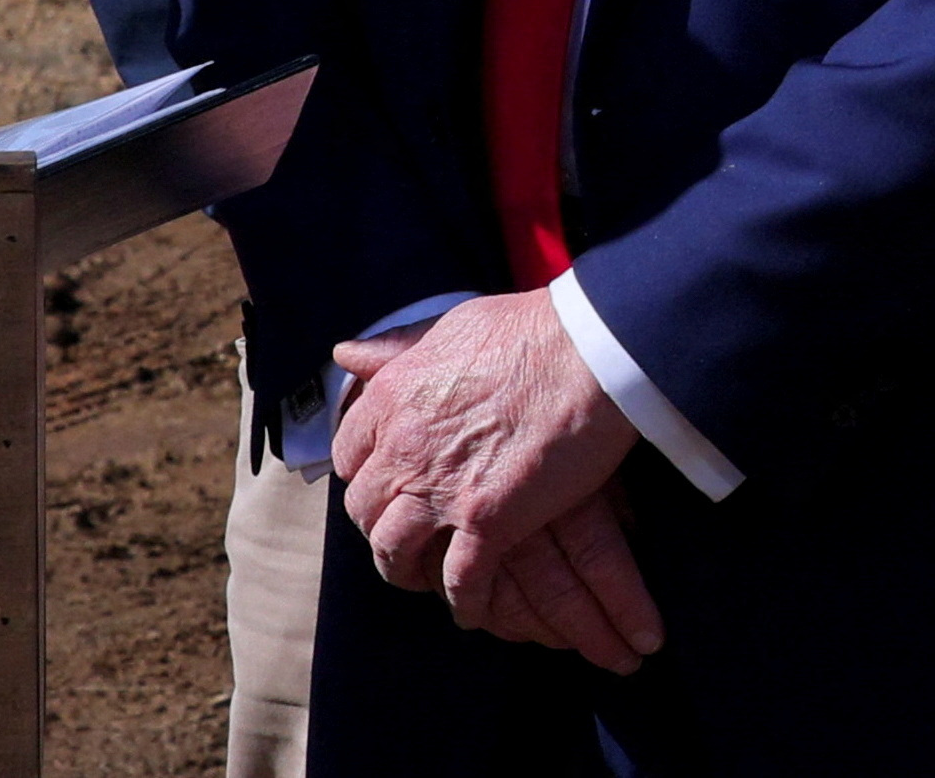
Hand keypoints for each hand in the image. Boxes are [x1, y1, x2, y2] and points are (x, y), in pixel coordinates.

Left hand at [332, 293, 659, 673]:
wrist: (588, 351)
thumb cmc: (529, 330)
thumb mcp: (447, 326)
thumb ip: (396, 350)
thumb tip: (346, 353)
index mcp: (392, 397)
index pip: (349, 453)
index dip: (365, 474)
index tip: (384, 483)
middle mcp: (404, 446)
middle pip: (365, 508)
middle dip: (378, 526)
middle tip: (400, 534)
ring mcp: (442, 488)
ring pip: (393, 550)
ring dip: (404, 570)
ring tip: (421, 579)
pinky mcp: (488, 523)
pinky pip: (459, 580)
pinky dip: (463, 600)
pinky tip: (471, 608)